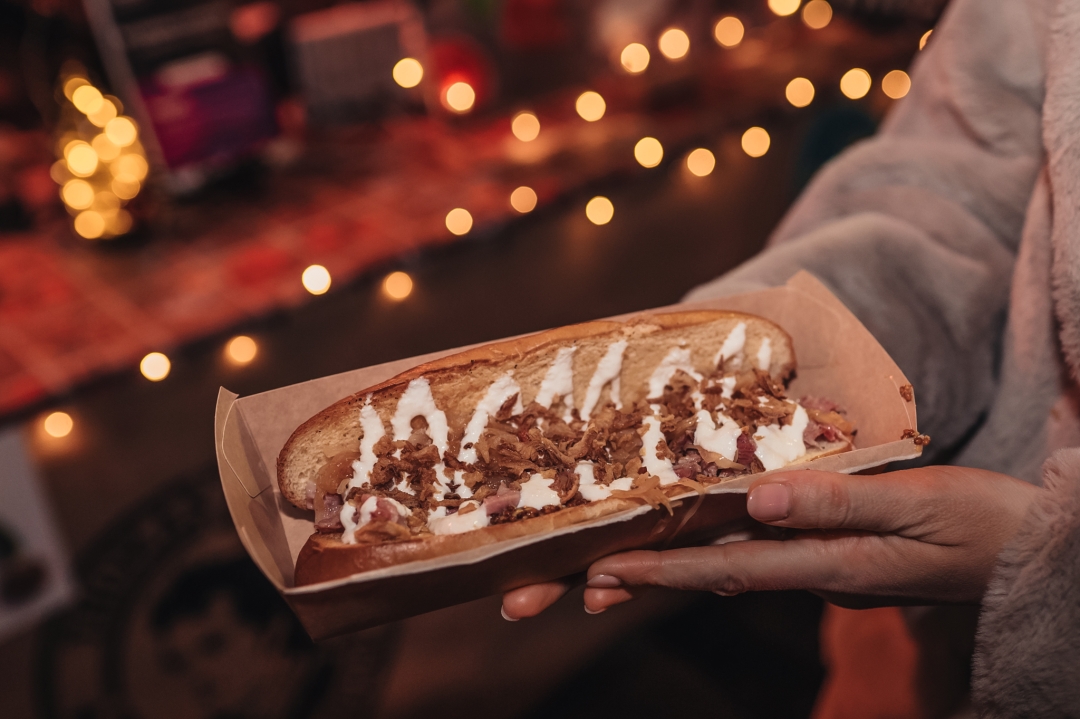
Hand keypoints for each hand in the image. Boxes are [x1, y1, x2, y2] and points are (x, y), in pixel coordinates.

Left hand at [501, 466, 1038, 618]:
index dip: (654, 572)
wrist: (1019, 552)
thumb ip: (839, 504)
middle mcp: (796, 565)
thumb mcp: (916, 509)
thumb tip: (761, 500)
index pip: (720, 568)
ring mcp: (803, 559)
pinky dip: (690, 548)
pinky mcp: (812, 547)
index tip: (592, 574)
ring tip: (578, 575)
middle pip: (694, 575)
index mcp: (819, 560)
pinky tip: (660, 545)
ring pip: (707, 563)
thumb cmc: (978, 527)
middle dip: (618, 581)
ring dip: (643, 569)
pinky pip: (738, 547)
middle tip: (543, 589)